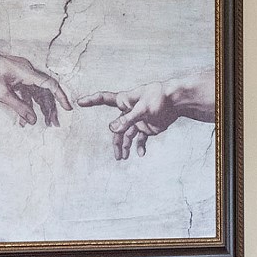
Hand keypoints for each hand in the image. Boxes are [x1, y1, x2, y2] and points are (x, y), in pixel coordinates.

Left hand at [0, 44, 72, 126]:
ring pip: (36, 92)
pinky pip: (25, 92)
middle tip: (53, 124)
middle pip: (45, 90)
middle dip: (50, 108)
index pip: (50, 84)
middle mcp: (27, 71)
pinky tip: (24, 119)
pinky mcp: (14, 77)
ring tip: (42, 123)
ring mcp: (20, 74)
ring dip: (39, 108)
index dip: (61, 97)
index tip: (69, 109)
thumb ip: (18, 107)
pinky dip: (26, 104)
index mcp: (26, 72)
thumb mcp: (0, 93)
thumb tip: (34, 120)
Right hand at [77, 74, 214, 159]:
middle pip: (116, 128)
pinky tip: (141, 154)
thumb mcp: (143, 109)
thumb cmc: (159, 98)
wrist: (177, 102)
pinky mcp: (146, 127)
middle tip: (118, 156)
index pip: (104, 99)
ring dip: (125, 147)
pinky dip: (139, 147)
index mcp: (125, 101)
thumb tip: (112, 129)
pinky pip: (140, 139)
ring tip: (123, 158)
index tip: (79, 101)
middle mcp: (128, 112)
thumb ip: (128, 119)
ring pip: (127, 136)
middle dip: (116, 142)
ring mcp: (137, 120)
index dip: (92, 100)